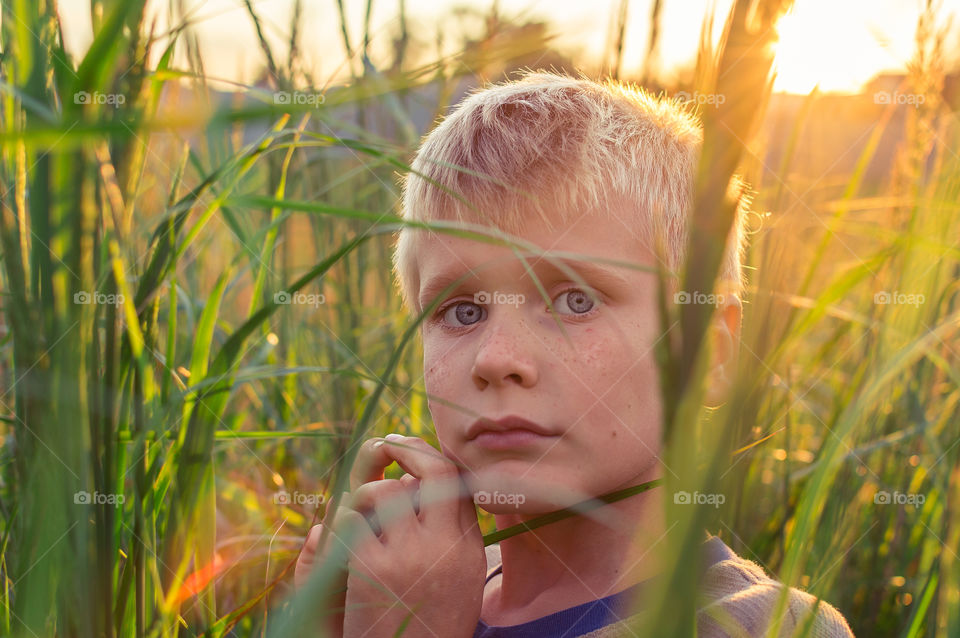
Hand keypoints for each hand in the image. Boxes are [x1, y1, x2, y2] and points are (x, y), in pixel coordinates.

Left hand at [333, 434, 485, 637]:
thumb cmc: (434, 623)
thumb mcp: (462, 577)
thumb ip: (453, 530)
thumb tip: (427, 481)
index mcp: (467, 545)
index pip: (456, 479)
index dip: (429, 456)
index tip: (410, 448)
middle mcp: (443, 544)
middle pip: (430, 471)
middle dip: (406, 449)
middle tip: (387, 444)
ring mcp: (407, 555)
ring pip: (383, 492)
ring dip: (367, 495)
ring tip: (362, 511)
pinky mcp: (372, 569)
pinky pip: (352, 521)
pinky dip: (345, 523)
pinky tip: (347, 540)